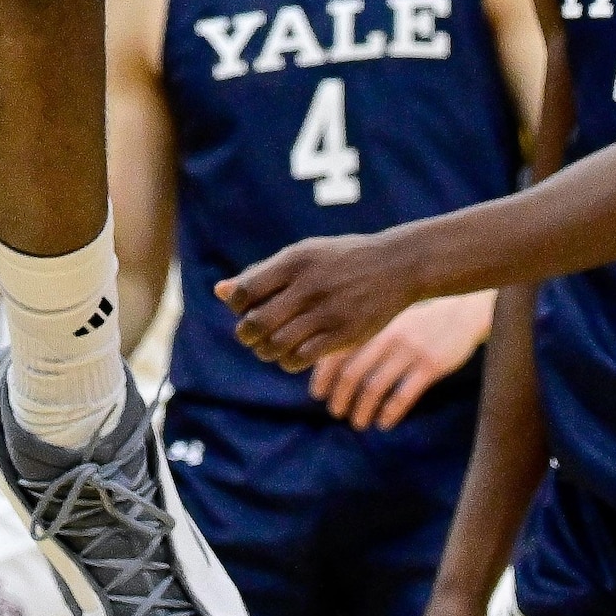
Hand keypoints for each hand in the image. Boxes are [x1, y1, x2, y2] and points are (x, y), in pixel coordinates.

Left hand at [219, 228, 425, 372]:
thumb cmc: (341, 259)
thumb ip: (262, 273)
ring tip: (269, 347)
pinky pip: (301, 358)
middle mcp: (309, 285)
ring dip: (265, 351)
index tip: (244, 309)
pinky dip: (288, 361)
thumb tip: (219, 291)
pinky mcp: (344, 334)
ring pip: (277, 344)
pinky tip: (291, 355)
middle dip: (246, 334)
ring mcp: (327, 311)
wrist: (396, 265)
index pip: (245, 291)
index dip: (236, 306)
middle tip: (251, 335)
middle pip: (257, 322)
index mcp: (294, 261)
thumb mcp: (302, 255)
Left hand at [312, 294, 489, 430]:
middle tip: (335, 412)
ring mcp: (409, 350)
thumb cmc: (420, 320)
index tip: (317, 393)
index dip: (323, 375)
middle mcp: (387, 336)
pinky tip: (384, 423)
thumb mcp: (391, 320)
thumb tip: (330, 364)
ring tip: (358, 422)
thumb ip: (366, 335)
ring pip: (374, 387)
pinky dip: (389, 413)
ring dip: (361, 410)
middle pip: (351, 372)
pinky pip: (403, 396)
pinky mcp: (431, 366)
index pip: (337, 350)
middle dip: (339, 396)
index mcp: (373, 323)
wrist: (463, 312)